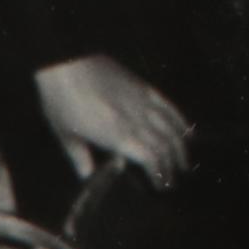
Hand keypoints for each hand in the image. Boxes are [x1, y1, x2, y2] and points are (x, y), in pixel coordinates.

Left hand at [35, 52, 194, 185]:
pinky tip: (187, 132)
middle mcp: (136, 120)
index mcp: (117, 134)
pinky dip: (181, 121)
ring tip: (183, 163)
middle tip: (173, 181)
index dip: (160, 174)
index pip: (150, 159)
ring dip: (181, 148)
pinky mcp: (143, 88)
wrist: (66, 62)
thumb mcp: (65, 133)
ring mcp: (143, 102)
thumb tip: (87, 175)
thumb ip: (79, 157)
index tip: (161, 186)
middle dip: (172, 166)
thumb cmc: (61, 98)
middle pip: (165, 146)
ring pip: (172, 129)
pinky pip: (170, 107)